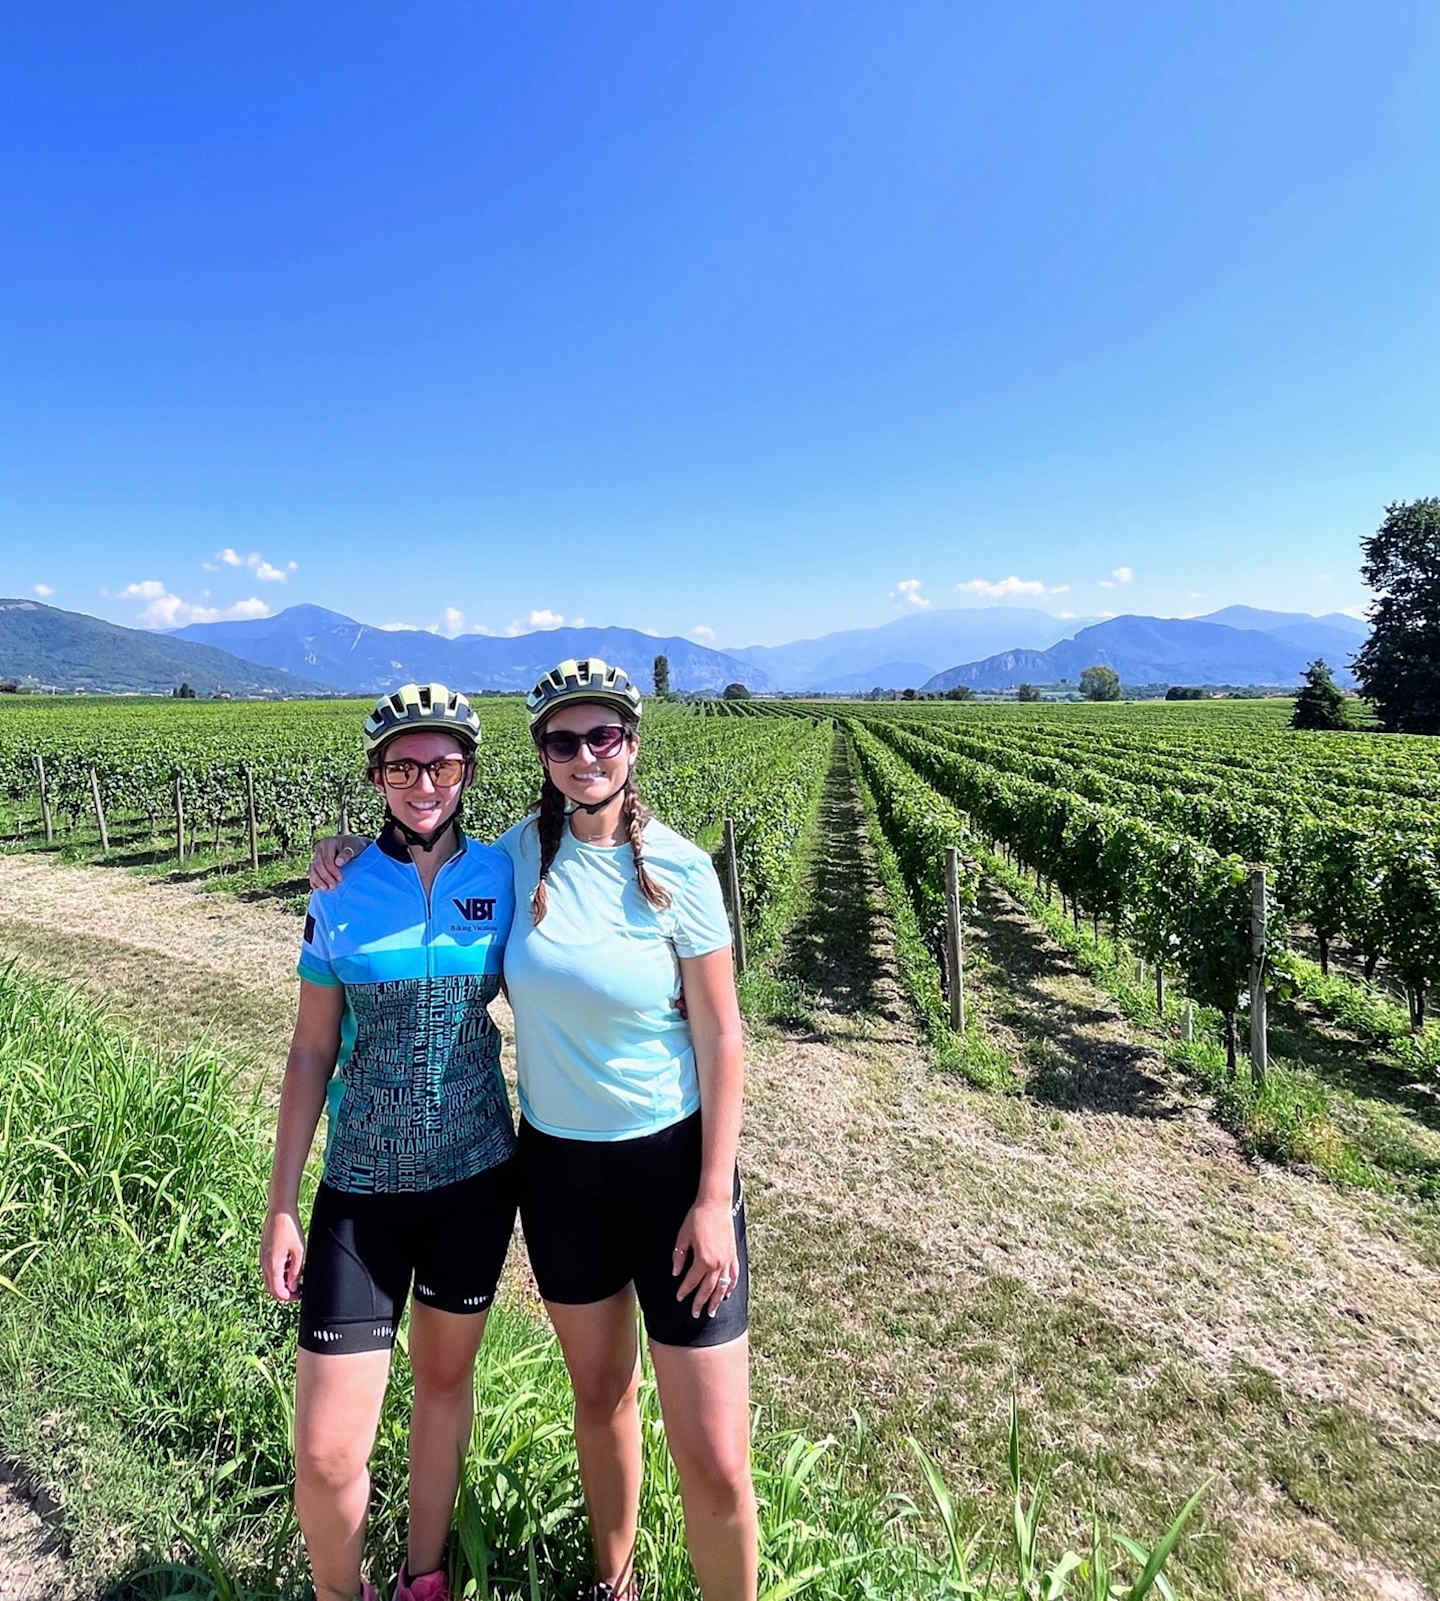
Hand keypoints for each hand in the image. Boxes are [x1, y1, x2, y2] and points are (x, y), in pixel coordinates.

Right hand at [260, 1207, 305, 1300]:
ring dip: (281, 1283)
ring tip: (297, 1279)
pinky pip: (269, 1270)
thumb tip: (293, 1287)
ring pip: (269, 1279)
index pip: (277, 1291)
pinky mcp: (264, 1253)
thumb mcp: (299, 1251)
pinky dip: (278, 1274)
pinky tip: (290, 1267)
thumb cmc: (291, 1229)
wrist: (280, 1212)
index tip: (299, 1296)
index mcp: (273, 1265)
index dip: (288, 1297)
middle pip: (271, 1288)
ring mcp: (263, 1258)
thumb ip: (296, 1271)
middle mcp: (265, 1264)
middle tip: (298, 1291)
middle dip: (284, 1293)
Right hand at [309, 834, 367, 890]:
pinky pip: (311, 872)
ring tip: (326, 889)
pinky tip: (318, 888)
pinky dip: (314, 880)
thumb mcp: (355, 847)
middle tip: (333, 886)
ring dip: (318, 880)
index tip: (341, 879)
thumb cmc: (355, 846)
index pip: (327, 859)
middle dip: (325, 877)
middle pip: (318, 865)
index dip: (333, 870)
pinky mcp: (315, 863)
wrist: (353, 846)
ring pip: (312, 869)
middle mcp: (319, 848)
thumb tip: (338, 863)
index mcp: (327, 843)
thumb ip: (347, 853)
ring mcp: (316, 856)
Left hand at [672, 1196, 737, 1319]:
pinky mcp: (733, 1254)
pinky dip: (731, 1286)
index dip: (684, 1291)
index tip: (679, 1298)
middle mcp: (717, 1263)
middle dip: (700, 1302)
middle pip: (708, 1289)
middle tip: (696, 1314)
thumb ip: (679, 1256)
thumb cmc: (697, 1218)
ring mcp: (727, 1260)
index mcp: (703, 1260)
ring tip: (712, 1312)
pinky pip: (734, 1275)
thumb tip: (675, 1273)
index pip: (691, 1281)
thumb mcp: (683, 1237)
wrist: (715, 1204)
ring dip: (717, 1300)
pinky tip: (728, 1294)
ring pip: (722, 1286)